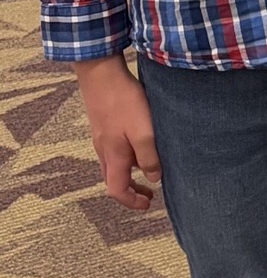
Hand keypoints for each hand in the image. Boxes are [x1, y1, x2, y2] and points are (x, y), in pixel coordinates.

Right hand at [74, 54, 160, 209]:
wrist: (101, 72)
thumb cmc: (123, 101)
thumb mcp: (143, 131)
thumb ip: (148, 157)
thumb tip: (153, 178)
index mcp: (113, 155)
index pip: (116, 190)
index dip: (131, 202)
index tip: (148, 204)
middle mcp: (104, 150)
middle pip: (113, 180)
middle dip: (131, 191)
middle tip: (150, 193)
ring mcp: (101, 138)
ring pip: (113, 165)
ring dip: (130, 174)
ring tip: (151, 169)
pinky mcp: (103, 125)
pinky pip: (114, 150)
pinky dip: (127, 158)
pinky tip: (141, 145)